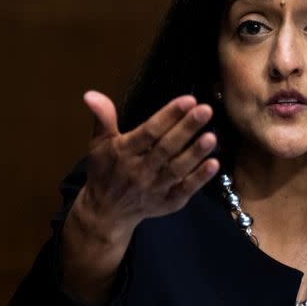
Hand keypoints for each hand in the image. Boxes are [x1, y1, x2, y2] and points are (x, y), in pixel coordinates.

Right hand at [60, 91, 218, 304]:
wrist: (106, 212)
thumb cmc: (105, 171)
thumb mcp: (99, 144)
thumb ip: (103, 118)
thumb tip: (91, 93)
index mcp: (123, 152)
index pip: (148, 132)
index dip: (168, 116)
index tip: (189, 100)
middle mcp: (139, 170)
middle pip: (166, 148)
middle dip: (186, 128)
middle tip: (206, 110)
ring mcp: (155, 189)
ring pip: (177, 169)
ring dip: (195, 153)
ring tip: (212, 137)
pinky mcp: (167, 203)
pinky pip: (185, 190)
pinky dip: (199, 179)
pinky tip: (214, 164)